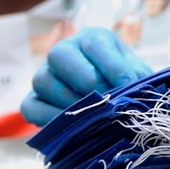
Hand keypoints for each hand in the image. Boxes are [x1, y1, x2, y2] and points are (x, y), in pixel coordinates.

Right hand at [21, 27, 152, 125]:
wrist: (117, 105)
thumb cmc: (129, 84)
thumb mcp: (138, 77)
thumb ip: (137, 80)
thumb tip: (132, 95)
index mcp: (92, 39)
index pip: (95, 44)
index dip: (113, 66)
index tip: (129, 86)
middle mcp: (64, 51)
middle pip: (59, 55)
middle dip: (87, 81)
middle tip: (108, 101)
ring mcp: (45, 75)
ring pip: (43, 81)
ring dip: (71, 101)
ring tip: (94, 117)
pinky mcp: (33, 100)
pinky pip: (31, 108)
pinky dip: (51, 119)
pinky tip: (74, 128)